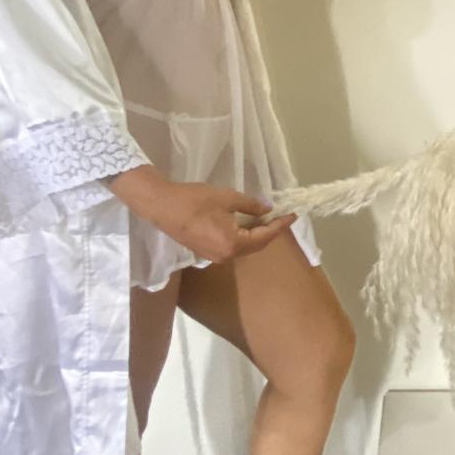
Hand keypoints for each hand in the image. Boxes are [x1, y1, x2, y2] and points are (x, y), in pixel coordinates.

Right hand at [106, 165, 295, 260]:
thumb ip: (251, 205)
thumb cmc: (195, 200)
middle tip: (281, 217)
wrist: (162, 206)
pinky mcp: (205, 252)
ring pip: (243, 247)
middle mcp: (226, 256)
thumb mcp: (227, 198)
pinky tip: (245, 223)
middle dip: (269, 231)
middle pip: (255, 245)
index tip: (292, 216)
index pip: (264, 237)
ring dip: (255, 234)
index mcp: (233, 244)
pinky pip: (230, 246)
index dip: (280, 226)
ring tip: (266, 218)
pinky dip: (241, 236)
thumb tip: (267, 209)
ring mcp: (214, 256)